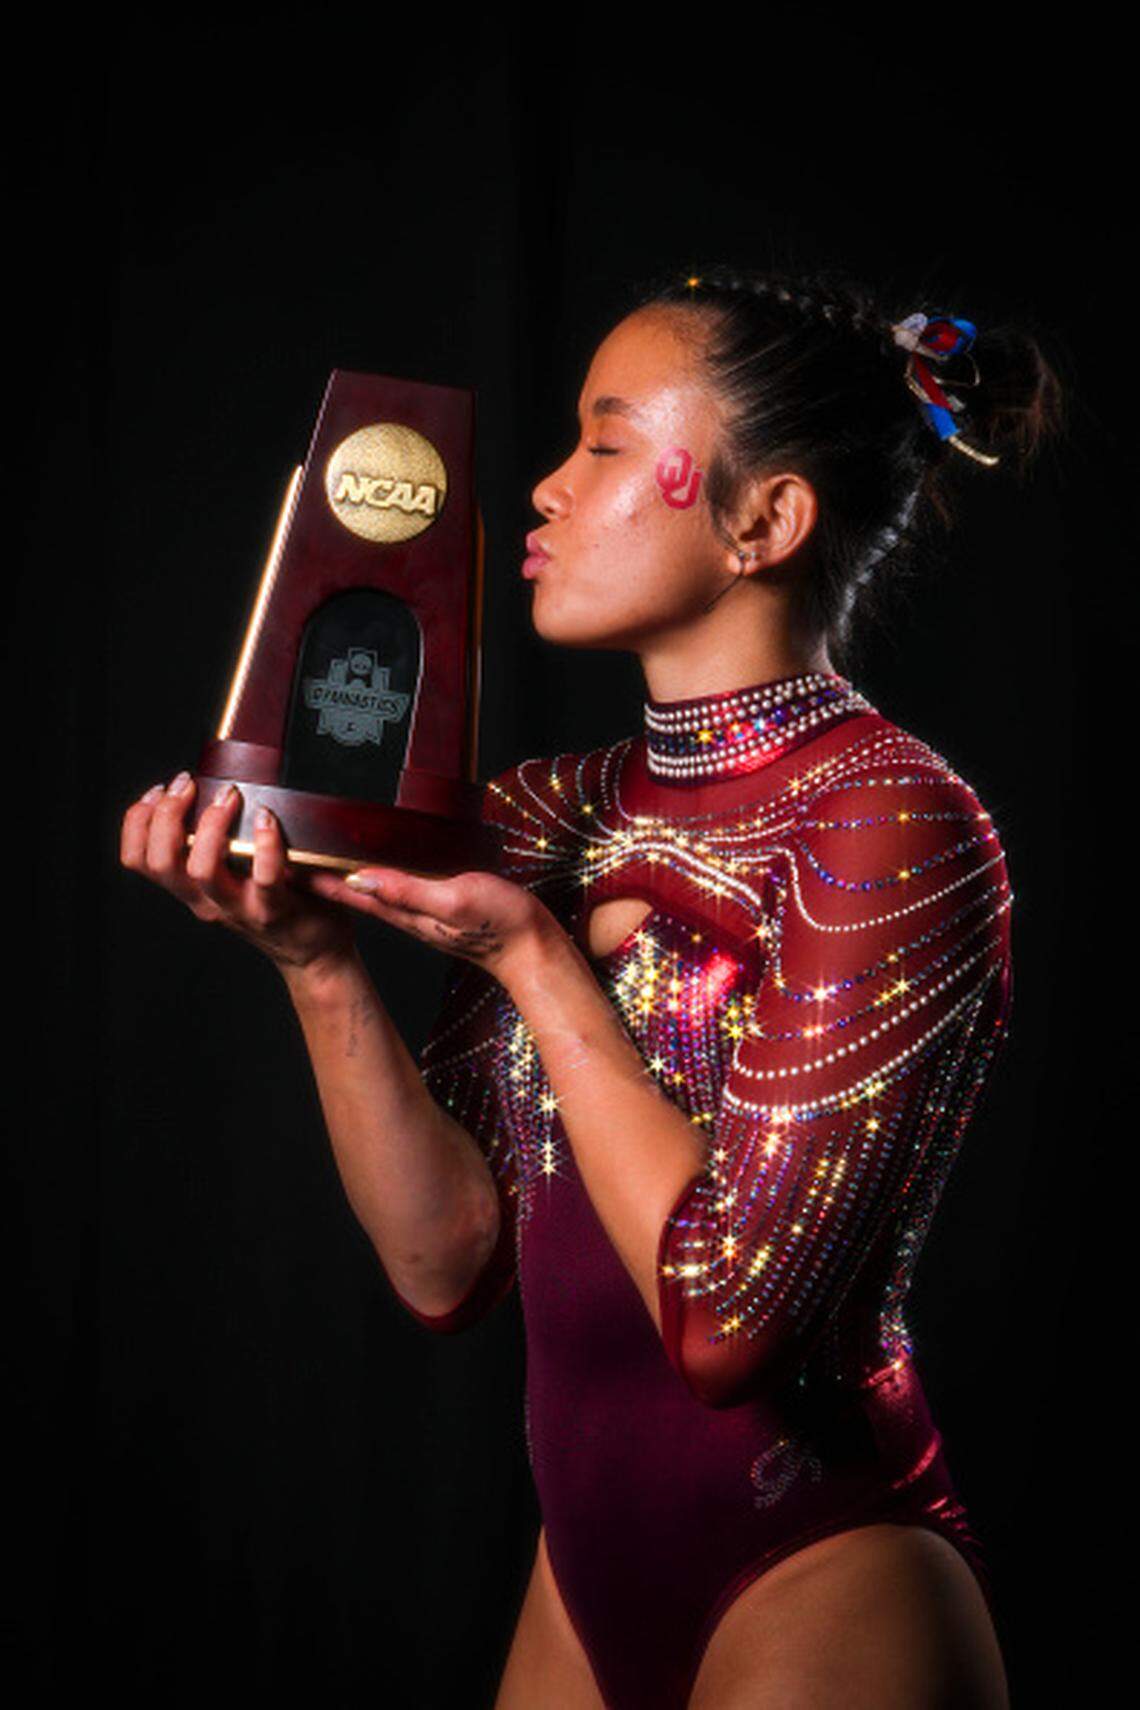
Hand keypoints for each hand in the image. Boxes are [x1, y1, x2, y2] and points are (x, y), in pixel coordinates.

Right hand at [119, 771, 356, 973]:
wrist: (318, 953)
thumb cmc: (280, 901)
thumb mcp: (235, 877)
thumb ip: (218, 846)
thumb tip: (210, 788)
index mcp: (192, 889)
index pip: (138, 859)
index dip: (137, 821)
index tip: (157, 791)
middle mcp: (207, 901)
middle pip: (160, 861)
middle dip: (166, 814)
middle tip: (188, 785)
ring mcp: (239, 908)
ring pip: (202, 871)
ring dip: (211, 825)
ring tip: (229, 796)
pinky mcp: (275, 910)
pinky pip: (264, 877)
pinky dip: (266, 843)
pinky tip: (268, 819)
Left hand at [304, 859, 554, 981]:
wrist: (531, 948)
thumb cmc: (499, 924)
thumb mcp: (454, 898)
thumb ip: (409, 889)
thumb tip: (362, 876)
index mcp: (404, 909)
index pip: (347, 890)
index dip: (316, 875)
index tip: (285, 857)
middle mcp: (406, 911)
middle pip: (351, 888)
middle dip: (319, 873)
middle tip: (289, 852)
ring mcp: (420, 910)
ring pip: (369, 887)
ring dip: (340, 873)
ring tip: (315, 854)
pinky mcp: (437, 905)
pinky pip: (393, 887)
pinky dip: (372, 875)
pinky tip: (370, 866)